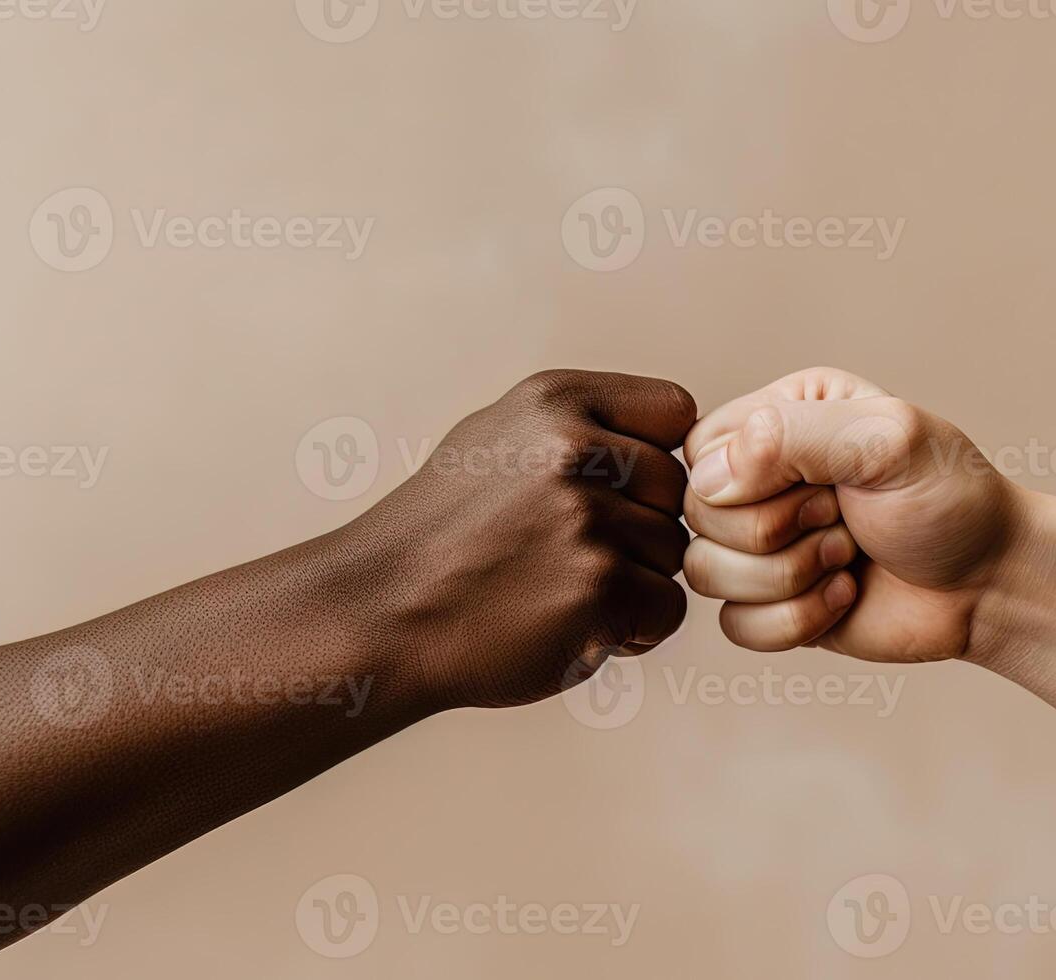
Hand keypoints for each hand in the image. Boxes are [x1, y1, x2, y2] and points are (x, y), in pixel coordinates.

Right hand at [341, 369, 697, 709]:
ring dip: (634, 584)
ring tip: (562, 592)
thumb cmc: (441, 537)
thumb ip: (582, 426)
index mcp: (554, 400)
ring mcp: (587, 517)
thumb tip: (672, 436)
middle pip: (677, 490)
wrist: (378, 615)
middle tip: (574, 557)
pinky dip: (634, 631)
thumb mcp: (496, 438)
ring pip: (673, 552)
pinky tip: (576, 628)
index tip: (616, 495)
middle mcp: (574, 448)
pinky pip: (667, 608)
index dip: (656, 460)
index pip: (675, 411)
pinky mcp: (598, 585)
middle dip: (643, 529)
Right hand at [682, 367, 1022, 661]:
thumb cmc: (951, 500)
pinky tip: (843, 598)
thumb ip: (793, 435)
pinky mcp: (770, 604)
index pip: (702, 450)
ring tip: (847, 558)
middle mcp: (762, 477)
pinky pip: (733, 626)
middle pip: (698, 516)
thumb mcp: (887, 440)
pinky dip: (794, 621)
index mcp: (781, 417)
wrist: (992, 584)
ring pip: (705, 573)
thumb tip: (710, 479)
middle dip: (780, 531)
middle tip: (845, 522)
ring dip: (788, 577)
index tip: (826, 483)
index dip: (748, 481)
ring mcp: (762, 544)